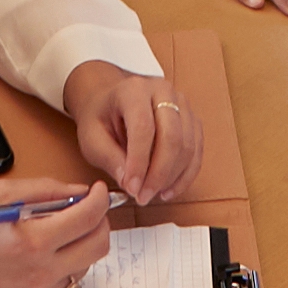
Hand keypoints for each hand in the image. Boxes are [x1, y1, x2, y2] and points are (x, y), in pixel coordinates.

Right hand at [0, 174, 111, 287]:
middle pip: (98, 246)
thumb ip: (45, 190)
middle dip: (99, 223)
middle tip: (86, 213)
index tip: (98, 192)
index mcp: (32, 240)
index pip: (89, 218)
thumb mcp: (0, 195)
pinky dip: (57, 268)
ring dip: (77, 246)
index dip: (100, 200)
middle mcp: (40, 273)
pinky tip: (32, 260)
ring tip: (49, 237)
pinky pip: (63, 284)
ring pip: (84, 266)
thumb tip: (80, 193)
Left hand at [64, 59, 203, 205]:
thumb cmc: (100, 117)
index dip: (139, 161)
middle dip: (159, 173)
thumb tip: (130, 182)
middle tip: (143, 196)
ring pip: (188, 145)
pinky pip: (197, 149)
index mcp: (134, 90)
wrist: (112, 101)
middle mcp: (163, 92)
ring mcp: (181, 104)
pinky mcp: (191, 119)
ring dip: (173, 176)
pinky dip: (185, 174)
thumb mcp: (91, 138)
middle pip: (172, 136)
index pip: (143, 127)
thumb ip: (109, 158)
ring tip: (152, 194)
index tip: (132, 188)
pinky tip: (169, 189)